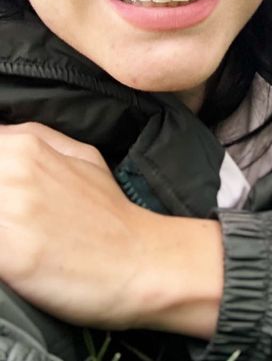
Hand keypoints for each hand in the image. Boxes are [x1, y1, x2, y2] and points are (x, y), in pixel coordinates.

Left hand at [0, 122, 222, 337]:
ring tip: (16, 233)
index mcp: (25, 146)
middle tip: (14, 218)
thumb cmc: (110, 213)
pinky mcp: (6, 255)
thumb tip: (1, 131)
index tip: (8, 195)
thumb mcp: (82, 156)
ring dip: (0, 223)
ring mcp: (8, 212)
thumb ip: (34, 139)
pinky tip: (15, 256)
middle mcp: (12, 172)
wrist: (137, 261)